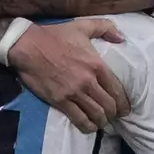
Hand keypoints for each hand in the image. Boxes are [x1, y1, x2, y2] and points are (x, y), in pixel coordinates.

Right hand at [8, 20, 129, 131]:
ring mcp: (74, 92)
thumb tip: (122, 38)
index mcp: (97, 65)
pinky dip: (87, 126)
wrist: (28, 46)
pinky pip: (79, 118)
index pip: (117, 90)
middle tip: (114, 116)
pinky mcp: (60, 100)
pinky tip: (90, 127)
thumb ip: (105, 27)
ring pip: (96, 114)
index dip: (124, 103)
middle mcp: (88, 81)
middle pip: (109, 105)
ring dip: (102, 121)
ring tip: (102, 122)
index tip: (125, 108)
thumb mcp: (82, 26)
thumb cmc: (54, 35)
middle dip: (115, 114)